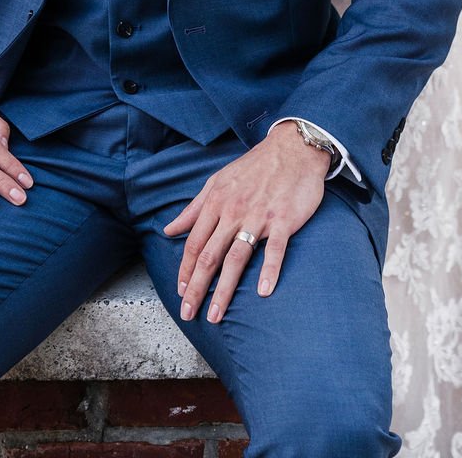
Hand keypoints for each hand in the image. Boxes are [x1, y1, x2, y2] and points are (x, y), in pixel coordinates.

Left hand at [162, 121, 328, 323]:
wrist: (292, 148)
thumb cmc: (254, 167)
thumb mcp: (218, 181)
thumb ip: (194, 208)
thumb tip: (169, 229)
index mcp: (217, 202)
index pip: (195, 243)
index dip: (186, 270)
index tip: (180, 292)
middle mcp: (234, 211)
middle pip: (211, 255)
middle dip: (197, 288)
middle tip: (189, 313)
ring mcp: (259, 216)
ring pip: (237, 258)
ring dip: (224, 289)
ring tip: (216, 314)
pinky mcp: (284, 220)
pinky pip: (275, 249)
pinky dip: (269, 270)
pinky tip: (263, 291)